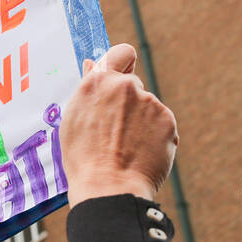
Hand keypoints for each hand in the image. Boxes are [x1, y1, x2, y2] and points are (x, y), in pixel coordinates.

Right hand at [61, 43, 178, 207]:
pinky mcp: (168, 121)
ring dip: (141, 122)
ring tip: (125, 149)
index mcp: (99, 82)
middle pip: (133, 85)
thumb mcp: (74, 120)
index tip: (122, 76)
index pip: (121, 53)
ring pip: (147, 108)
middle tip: (115, 132)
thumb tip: (93, 64)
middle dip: (127, 103)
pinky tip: (140, 155)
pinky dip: (155, 137)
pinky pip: (162, 125)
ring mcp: (149, 103)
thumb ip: (88, 89)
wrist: (109, 189)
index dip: (123, 63)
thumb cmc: (84, 160)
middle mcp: (126, 86)